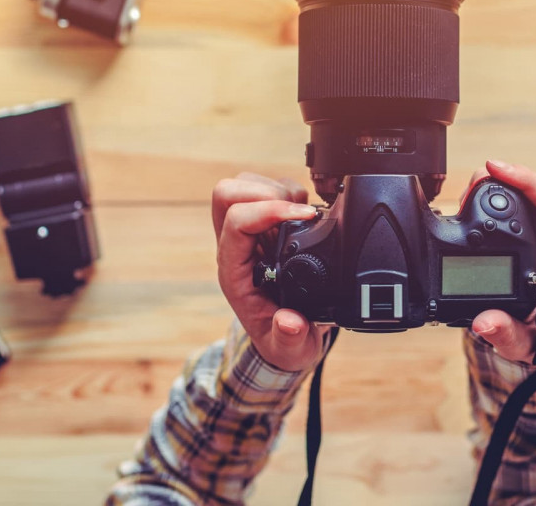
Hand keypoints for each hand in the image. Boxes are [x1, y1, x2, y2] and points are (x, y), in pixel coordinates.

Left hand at [211, 173, 329, 371]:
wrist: (286, 337)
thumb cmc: (284, 340)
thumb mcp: (291, 349)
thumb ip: (289, 338)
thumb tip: (289, 321)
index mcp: (235, 272)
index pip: (236, 222)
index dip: (269, 211)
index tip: (305, 216)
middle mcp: (236, 247)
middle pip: (228, 194)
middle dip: (266, 191)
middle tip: (299, 209)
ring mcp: (248, 233)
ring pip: (245, 185)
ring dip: (278, 190)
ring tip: (305, 213)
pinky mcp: (265, 225)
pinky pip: (268, 189)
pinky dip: (290, 193)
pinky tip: (307, 214)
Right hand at [467, 161, 535, 363]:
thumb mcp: (521, 344)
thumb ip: (504, 333)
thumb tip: (484, 321)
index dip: (528, 182)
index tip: (496, 169)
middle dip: (506, 179)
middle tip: (467, 190)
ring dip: (504, 185)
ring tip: (469, 197)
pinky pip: (530, 200)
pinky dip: (505, 192)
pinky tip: (483, 195)